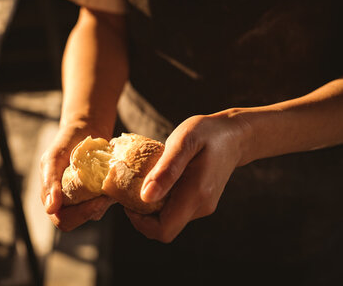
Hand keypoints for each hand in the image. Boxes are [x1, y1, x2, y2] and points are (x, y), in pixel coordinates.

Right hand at [40, 121, 115, 230]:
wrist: (85, 129)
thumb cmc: (65, 142)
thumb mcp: (53, 158)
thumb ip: (49, 181)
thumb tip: (50, 208)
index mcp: (52, 197)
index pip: (63, 220)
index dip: (79, 215)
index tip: (96, 201)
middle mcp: (66, 201)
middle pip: (79, 220)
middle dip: (94, 210)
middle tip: (107, 196)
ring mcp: (82, 198)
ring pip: (94, 213)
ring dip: (104, 202)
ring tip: (110, 186)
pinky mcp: (96, 193)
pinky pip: (104, 203)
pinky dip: (110, 196)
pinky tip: (112, 182)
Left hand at [125, 111, 251, 241]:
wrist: (235, 135)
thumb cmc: (207, 133)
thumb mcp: (184, 141)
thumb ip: (166, 170)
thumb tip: (146, 196)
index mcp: (195, 195)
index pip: (163, 230)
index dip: (140, 221)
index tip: (128, 199)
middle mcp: (200, 207)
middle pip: (163, 228)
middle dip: (141, 214)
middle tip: (131, 187)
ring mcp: (202, 206)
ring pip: (168, 219)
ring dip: (151, 205)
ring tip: (144, 178)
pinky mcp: (201, 202)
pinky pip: (175, 209)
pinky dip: (161, 199)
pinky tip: (159, 178)